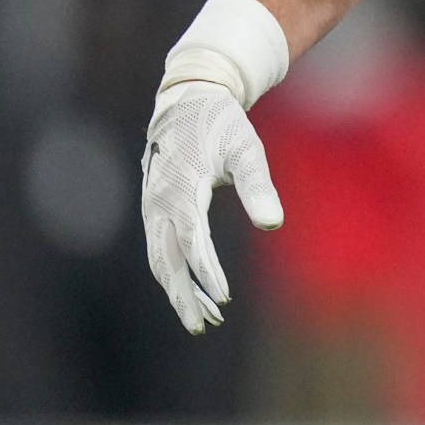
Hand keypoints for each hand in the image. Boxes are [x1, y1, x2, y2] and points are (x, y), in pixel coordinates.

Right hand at [141, 81, 282, 332]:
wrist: (189, 100)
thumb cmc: (223, 126)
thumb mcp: (247, 150)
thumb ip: (258, 187)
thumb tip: (273, 223)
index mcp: (181, 187)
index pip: (191, 239)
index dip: (205, 270)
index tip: (223, 296)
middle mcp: (159, 201)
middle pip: (166, 259)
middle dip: (184, 295)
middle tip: (205, 325)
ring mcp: (151, 206)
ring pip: (159, 258)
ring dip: (177, 290)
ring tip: (202, 319)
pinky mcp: (153, 209)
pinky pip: (159, 248)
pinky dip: (172, 273)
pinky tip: (189, 291)